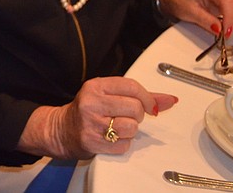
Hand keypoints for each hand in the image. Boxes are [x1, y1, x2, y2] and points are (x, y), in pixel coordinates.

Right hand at [18, 77, 177, 158]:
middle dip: (138, 115)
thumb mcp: (109, 94)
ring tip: (117, 126)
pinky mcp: (94, 142)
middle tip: (126, 115)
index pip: (132, 87)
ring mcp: (92, 123)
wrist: (63, 129)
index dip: (147, 98)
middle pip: (135, 108)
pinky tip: (111, 138)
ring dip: (130, 130)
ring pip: (132, 127)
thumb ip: (141, 96)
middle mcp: (92, 103)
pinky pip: (124, 145)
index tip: (150, 106)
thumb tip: (169, 100)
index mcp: (95, 86)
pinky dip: (123, 144)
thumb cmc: (89, 110)